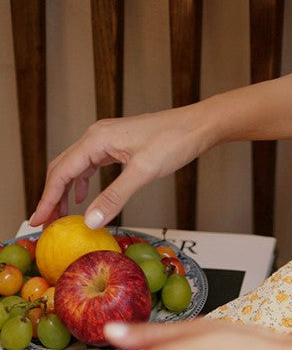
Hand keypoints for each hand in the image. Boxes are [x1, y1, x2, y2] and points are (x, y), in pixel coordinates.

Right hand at [30, 106, 205, 227]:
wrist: (196, 126)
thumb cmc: (174, 142)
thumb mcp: (143, 173)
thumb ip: (115, 198)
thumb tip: (90, 221)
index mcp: (97, 140)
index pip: (61, 172)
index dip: (47, 198)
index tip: (38, 219)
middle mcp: (96, 137)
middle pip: (62, 169)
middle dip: (51, 197)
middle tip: (44, 223)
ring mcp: (106, 141)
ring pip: (75, 168)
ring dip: (65, 192)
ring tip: (61, 216)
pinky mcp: (118, 147)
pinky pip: (90, 166)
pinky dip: (82, 183)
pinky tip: (83, 199)